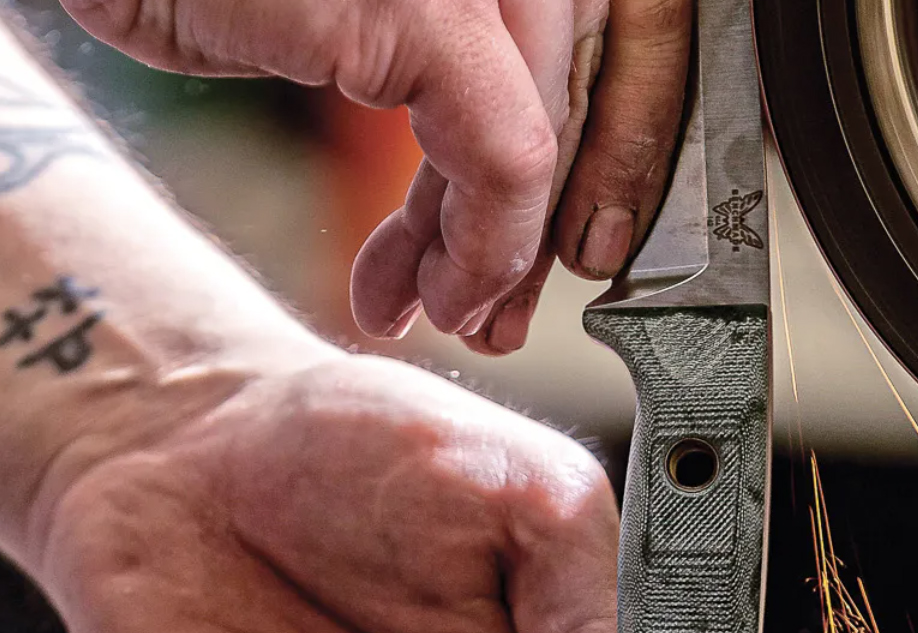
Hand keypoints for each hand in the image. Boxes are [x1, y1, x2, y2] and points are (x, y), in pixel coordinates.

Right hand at [58, 0, 692, 353]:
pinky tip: (445, 293)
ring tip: (456, 316)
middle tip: (494, 312)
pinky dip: (489, 242)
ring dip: (508, 249)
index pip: (588, 53)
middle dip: (538, 221)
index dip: (585, 162)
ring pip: (555, 130)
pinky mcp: (431, 8)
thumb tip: (474, 188)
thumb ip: (422, 75)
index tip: (545, 246)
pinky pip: (507, 153)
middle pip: (579, 94)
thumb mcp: (330, 20)